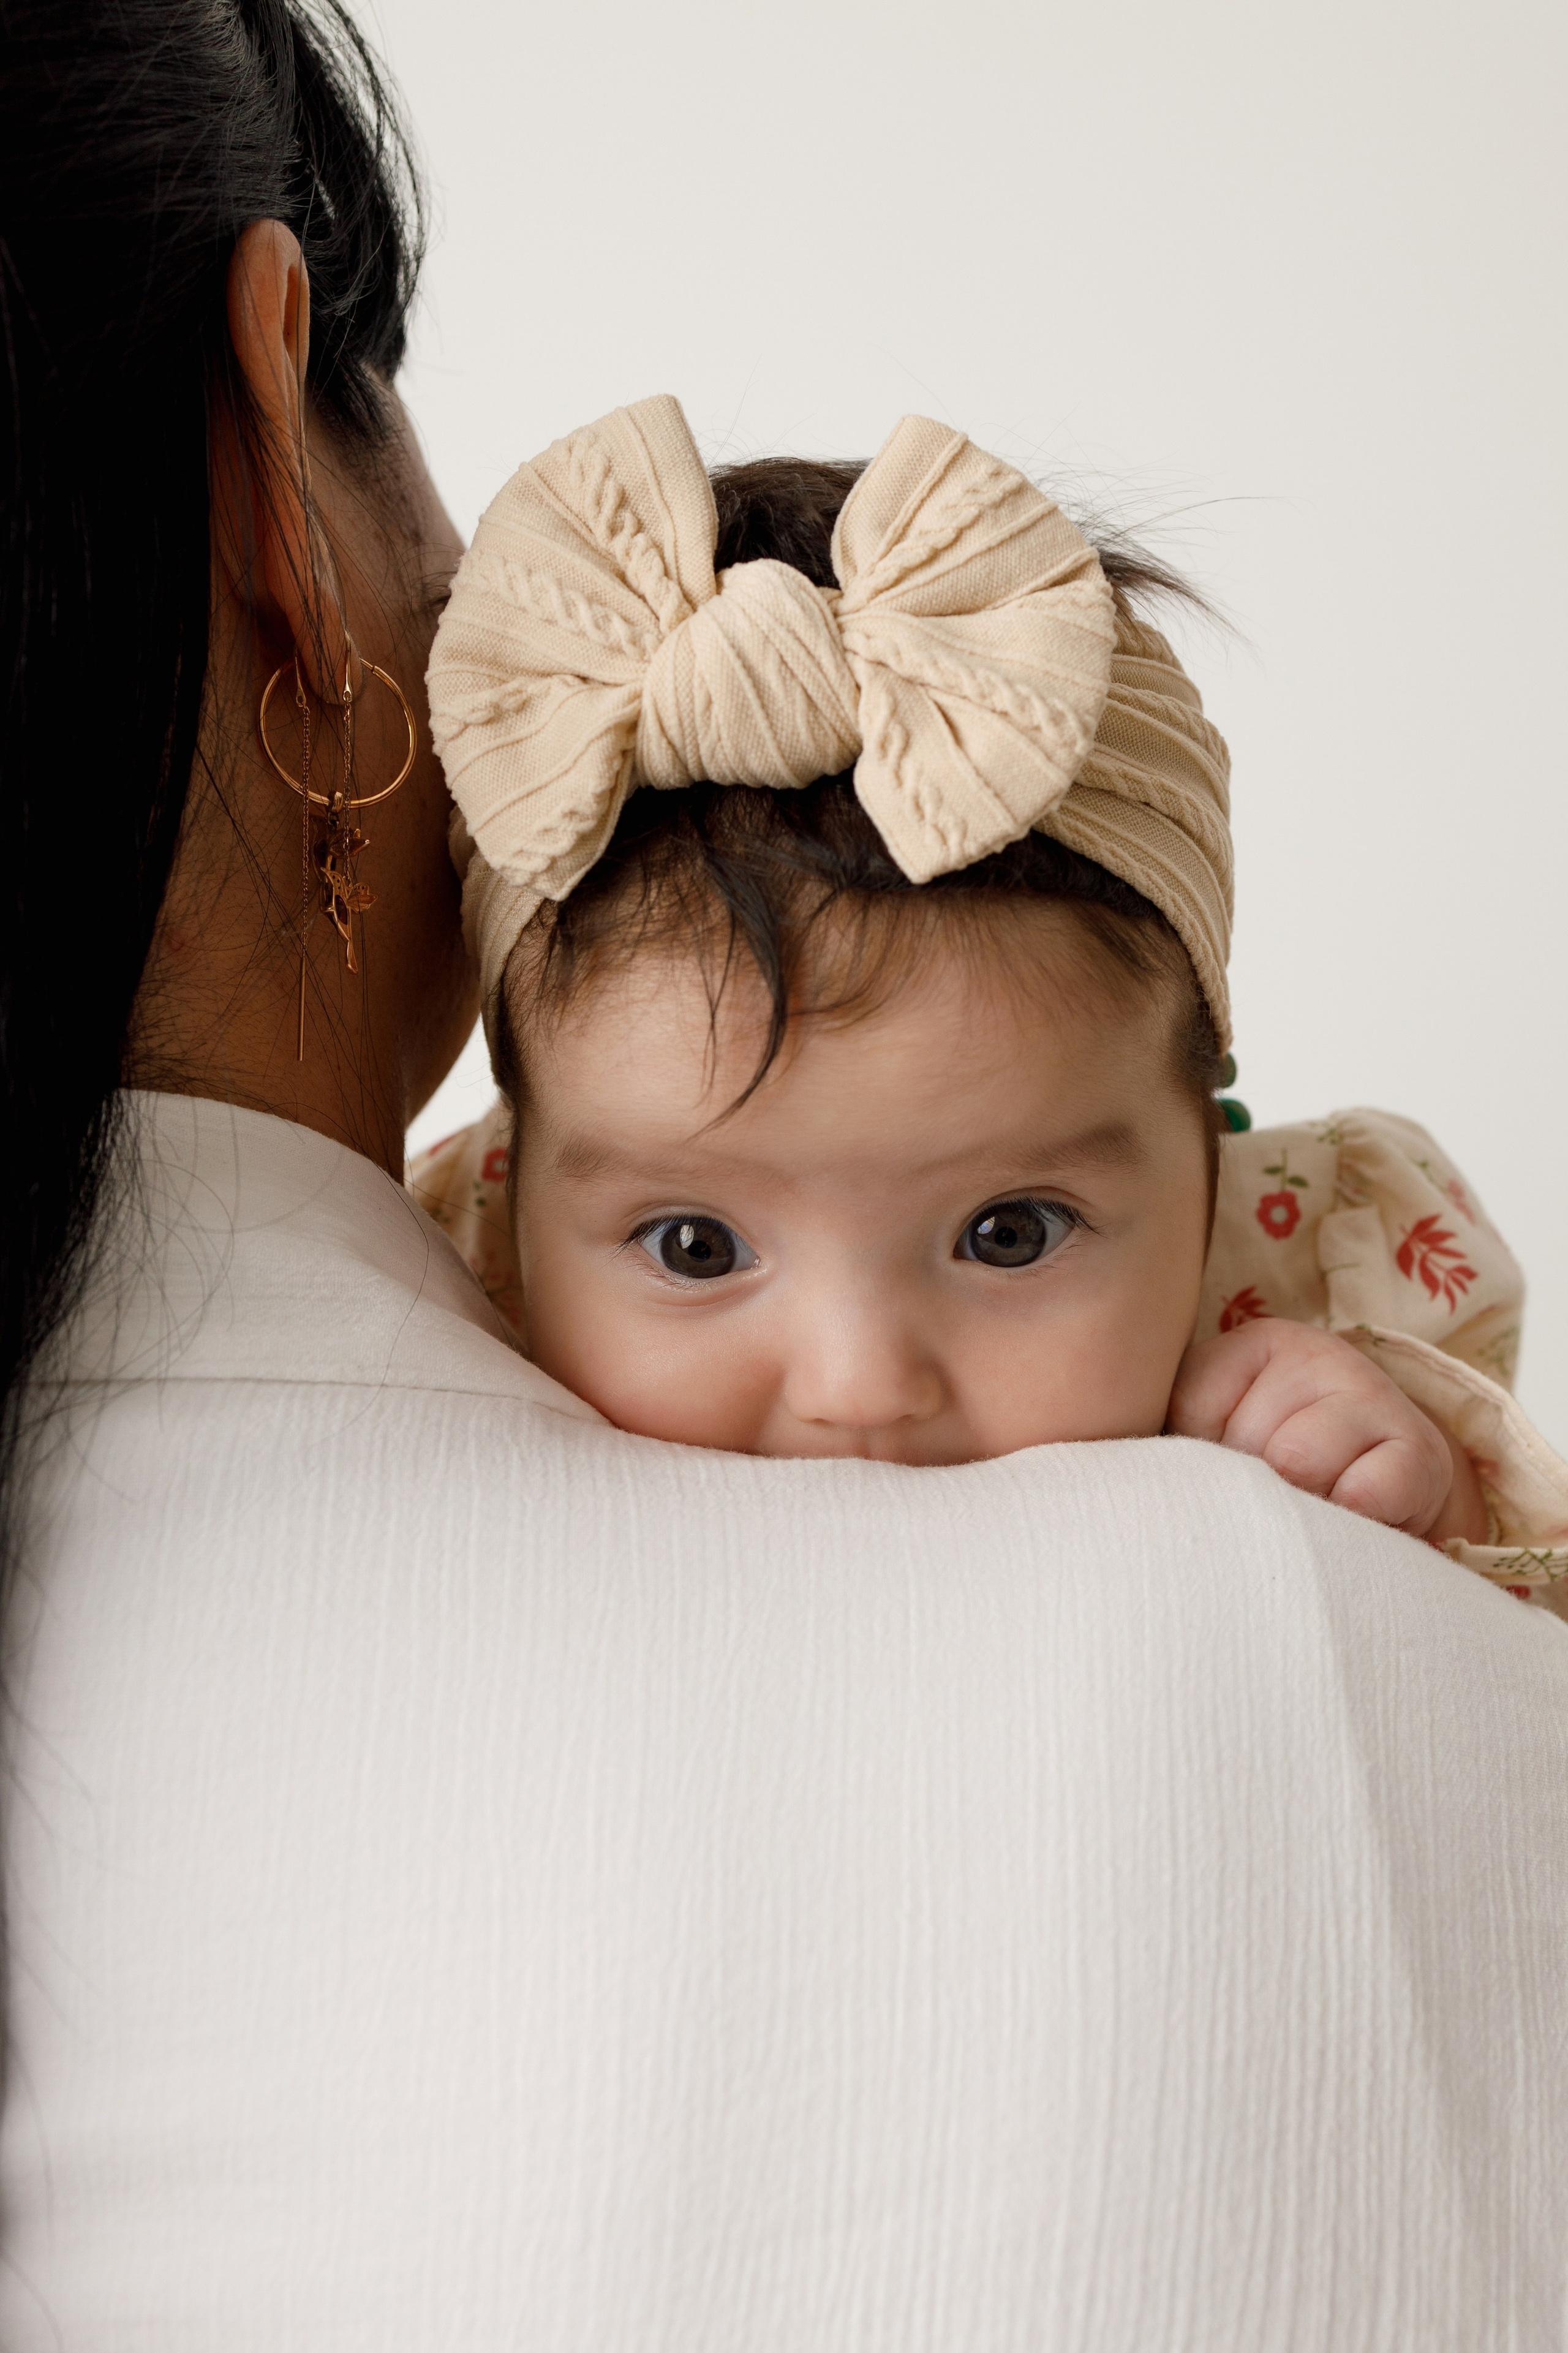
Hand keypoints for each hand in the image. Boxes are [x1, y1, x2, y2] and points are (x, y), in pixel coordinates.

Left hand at [1168, 1319, 1487, 1544]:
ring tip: (1309, 1508)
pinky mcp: (1418, 1453)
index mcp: (1254, 1345)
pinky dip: (1348, 1521)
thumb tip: (1130, 1482)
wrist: (1380, 1494)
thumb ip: (1173, 1442)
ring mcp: (1373, 1395)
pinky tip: (1350, 1519)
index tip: (1224, 1467)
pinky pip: (1362, 1494)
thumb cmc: (1272, 1470)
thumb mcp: (1213, 1437)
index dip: (1200, 1460)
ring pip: (1297, 1463)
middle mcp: (1317, 1355)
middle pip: (1243, 1444)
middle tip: (1271, 1498)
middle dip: (1247, 1490)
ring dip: (1296, 1508)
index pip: (1193, 1409)